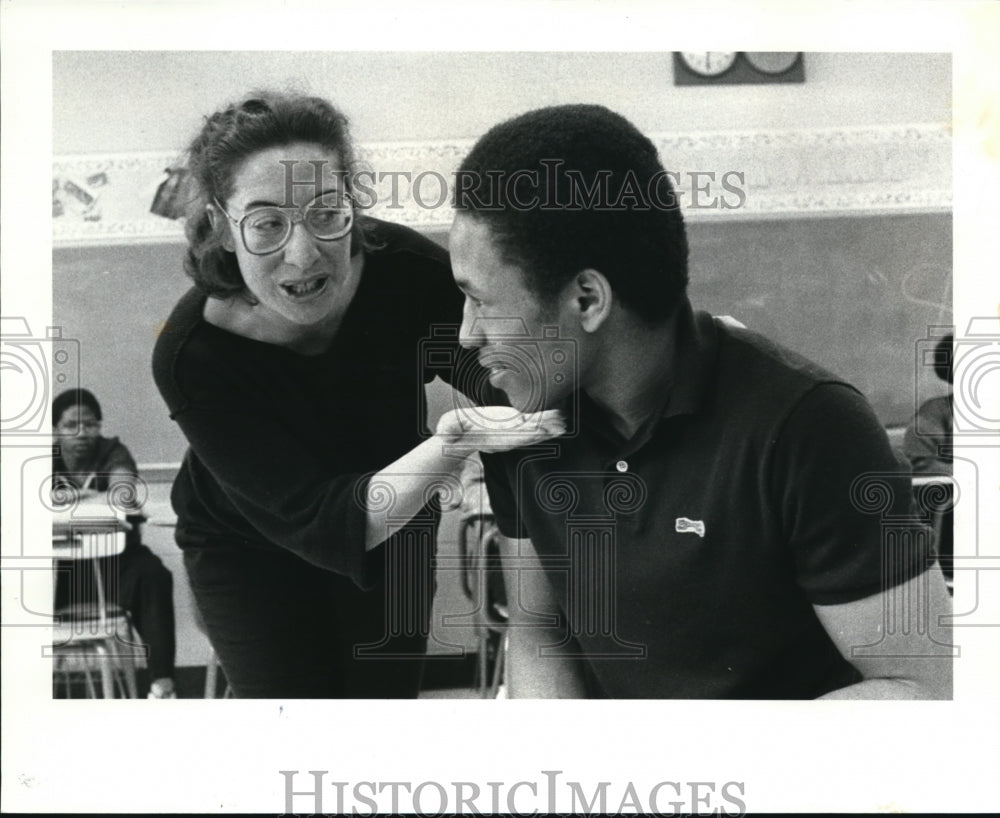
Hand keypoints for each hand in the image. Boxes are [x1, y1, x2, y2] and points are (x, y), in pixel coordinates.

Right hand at [436, 406, 565, 453]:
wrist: (456, 440)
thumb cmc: (452, 433)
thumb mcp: (447, 430)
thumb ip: (449, 431)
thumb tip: (446, 435)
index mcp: (493, 439)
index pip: (513, 437)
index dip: (527, 434)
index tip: (541, 430)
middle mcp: (505, 440)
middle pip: (528, 436)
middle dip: (545, 431)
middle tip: (562, 423)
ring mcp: (511, 435)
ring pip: (533, 433)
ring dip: (549, 428)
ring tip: (565, 421)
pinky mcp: (513, 429)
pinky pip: (532, 428)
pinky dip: (545, 424)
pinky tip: (557, 419)